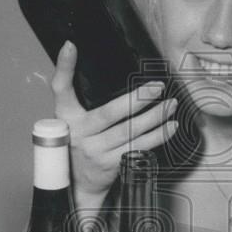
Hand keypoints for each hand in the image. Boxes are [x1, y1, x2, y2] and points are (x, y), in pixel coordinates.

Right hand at [51, 41, 178, 208]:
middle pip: (110, 113)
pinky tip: (170, 127)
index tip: (71, 47)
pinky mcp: (112, 165)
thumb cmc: (77, 145)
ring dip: (155, 117)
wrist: (75, 185)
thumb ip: (75, 94)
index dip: (64, 67)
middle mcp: (80, 134)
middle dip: (137, 99)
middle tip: (157, 87)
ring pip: (130, 131)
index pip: (61, 89)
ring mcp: (96, 151)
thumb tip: (80, 55)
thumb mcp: (69, 120)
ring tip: (171, 105)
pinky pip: (139, 148)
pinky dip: (158, 137)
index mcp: (66, 118)